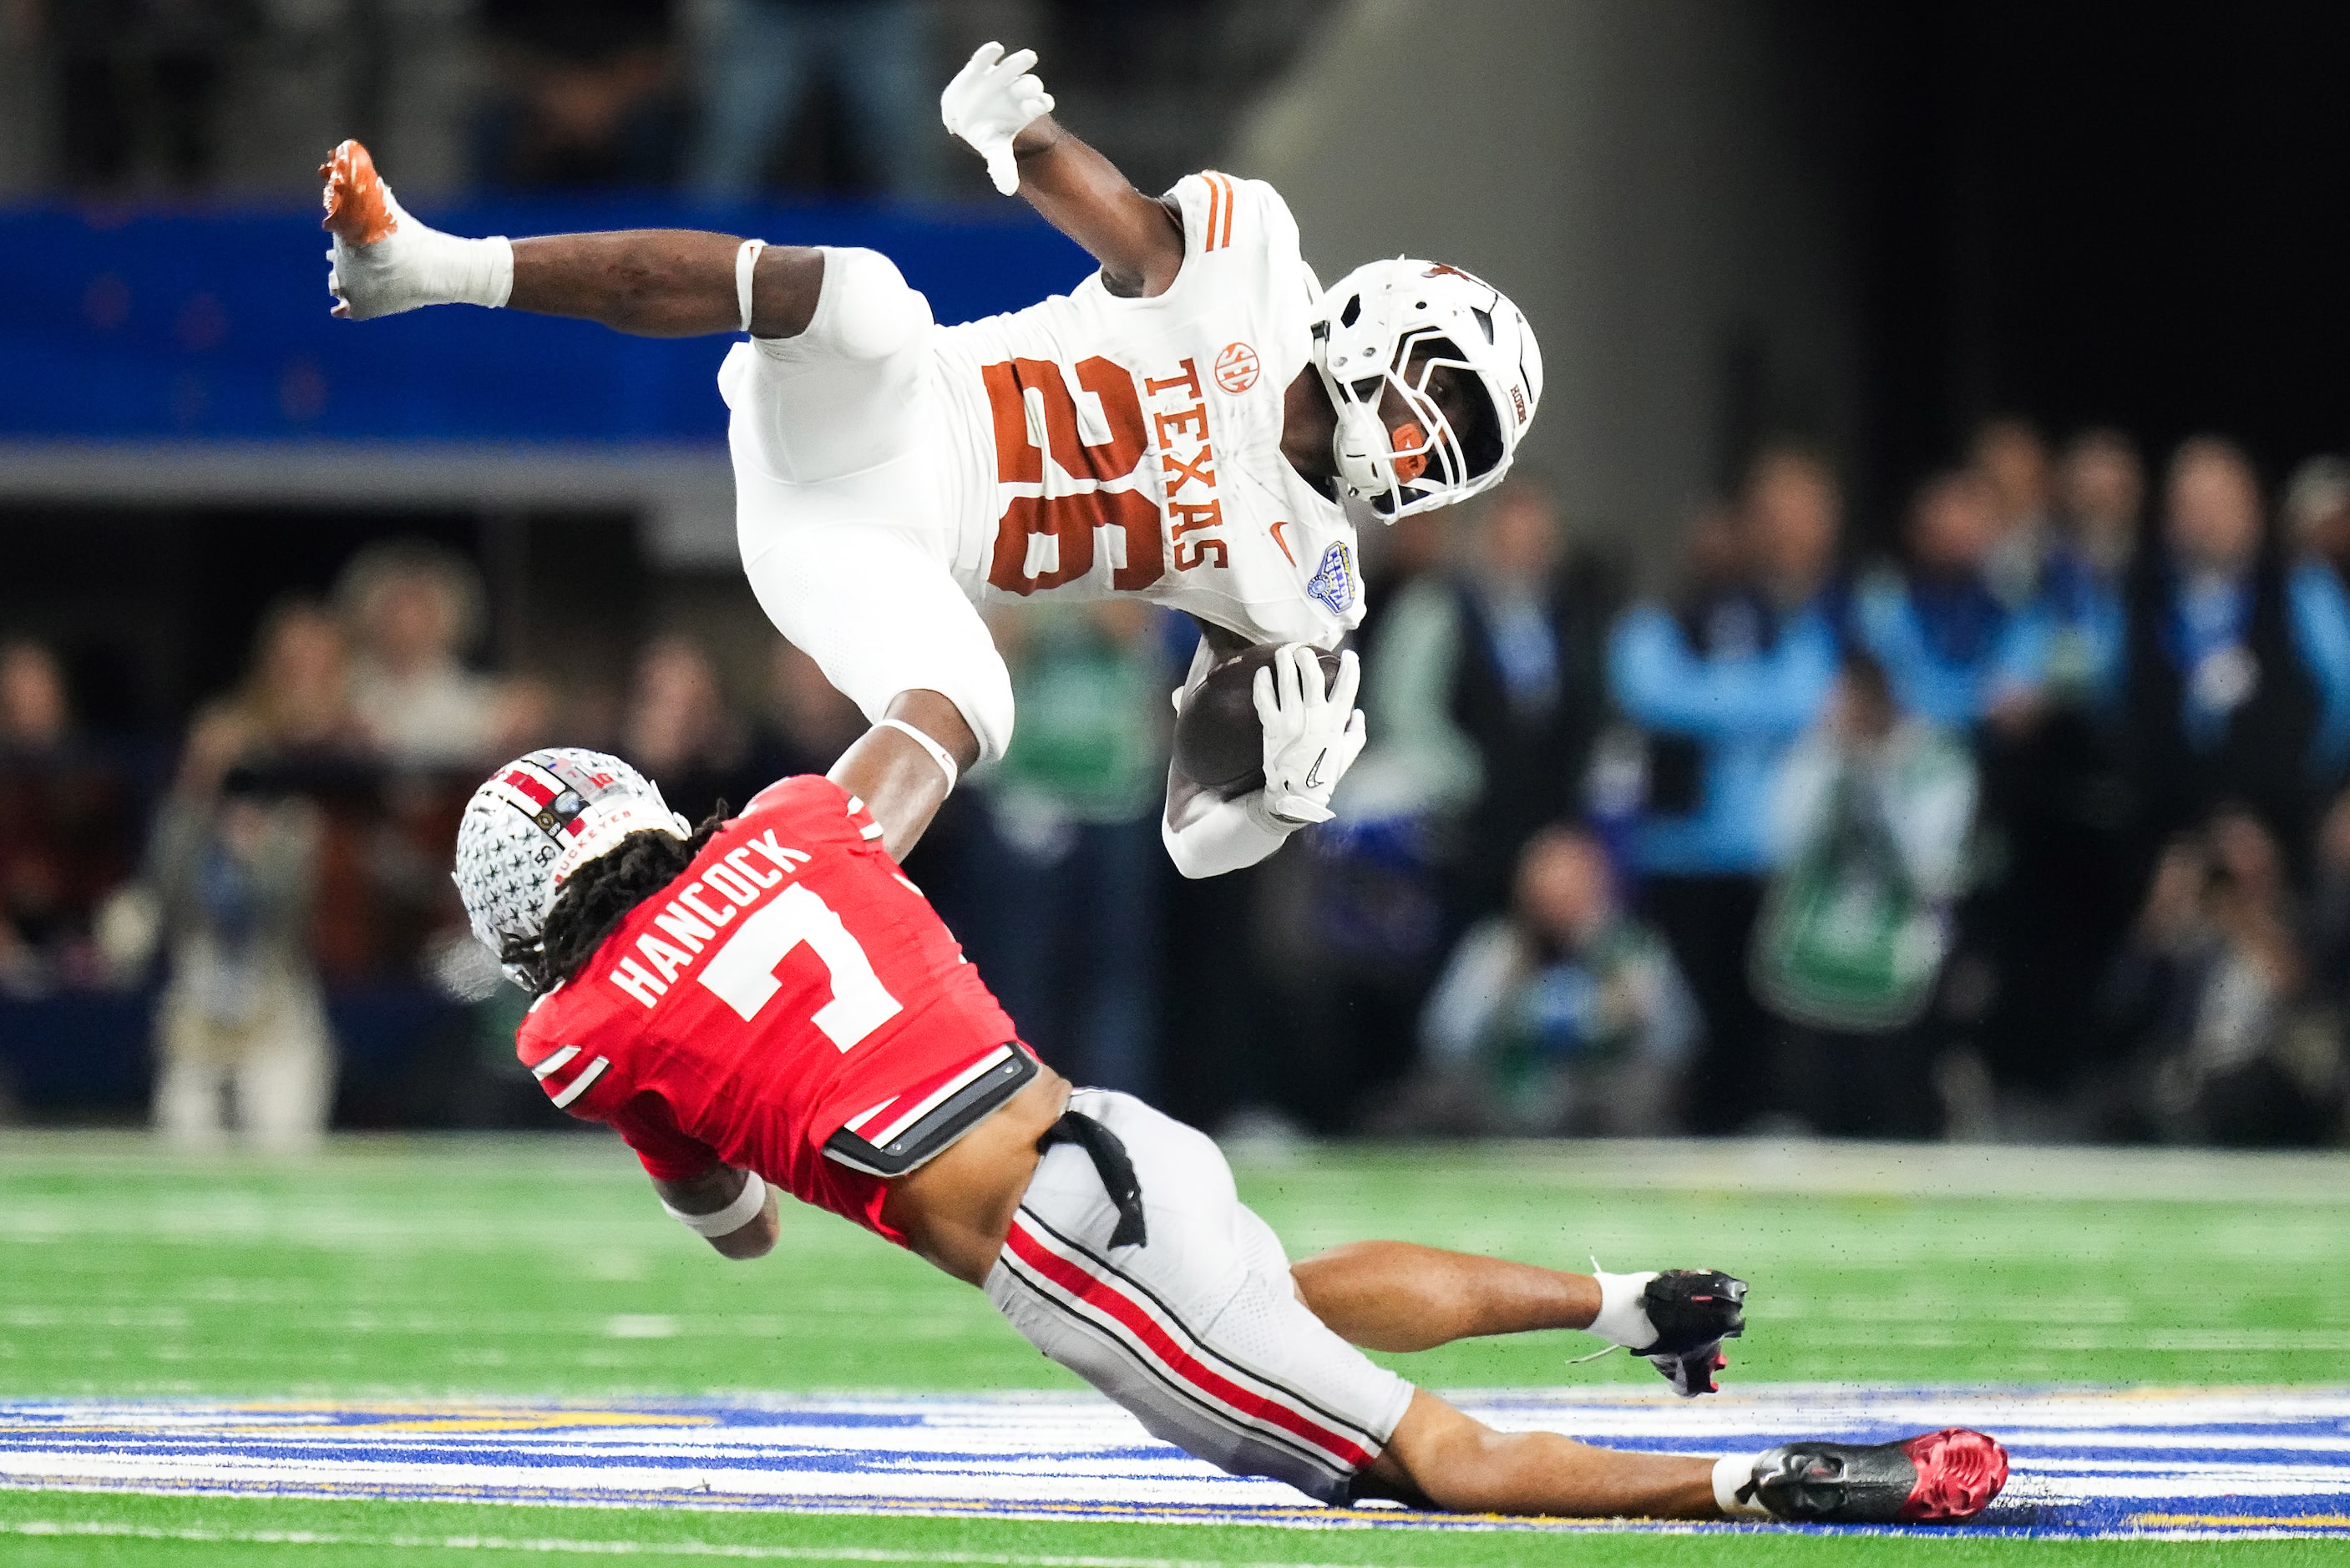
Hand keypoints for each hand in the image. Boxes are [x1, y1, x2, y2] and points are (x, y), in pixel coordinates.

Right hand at [940, 41, 1053, 195]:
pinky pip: (985, 58)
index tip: (1043, 104)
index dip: (1040, 103)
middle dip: (1031, 84)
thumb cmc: (990, 134)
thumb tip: (1008, 190)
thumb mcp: (995, 150)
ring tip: (1027, 57)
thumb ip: (1002, 167)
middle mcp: (1016, 90)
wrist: (970, 117)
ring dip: (1018, 63)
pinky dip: (989, 54)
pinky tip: (995, 49)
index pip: (1038, 103)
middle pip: (1029, 84)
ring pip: (1013, 68)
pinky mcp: (979, 69)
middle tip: (1033, 85)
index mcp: (1024, 109)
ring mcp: (1000, 77)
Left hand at [1251, 645, 1364, 825]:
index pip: (1347, 685)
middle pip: (1312, 674)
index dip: (1350, 666)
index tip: (1348, 655)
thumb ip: (1356, 731)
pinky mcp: (1271, 725)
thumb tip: (1357, 712)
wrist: (1295, 795)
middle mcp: (1314, 715)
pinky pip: (1264, 696)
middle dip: (1307, 656)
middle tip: (1303, 650)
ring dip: (1285, 660)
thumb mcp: (1348, 755)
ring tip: (1283, 652)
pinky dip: (1262, 681)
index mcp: (1336, 721)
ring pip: (1287, 679)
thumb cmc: (1324, 776)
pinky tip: (1263, 672)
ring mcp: (1291, 718)